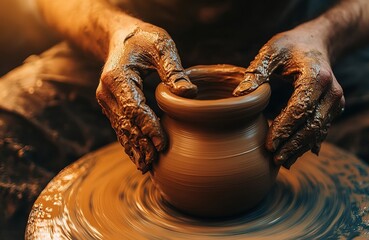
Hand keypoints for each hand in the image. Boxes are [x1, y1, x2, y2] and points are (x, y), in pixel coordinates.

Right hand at [96, 22, 196, 172]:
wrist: (121, 37)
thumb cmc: (144, 39)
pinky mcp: (112, 107)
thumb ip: (174, 69)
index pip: (133, 108)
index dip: (148, 127)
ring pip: (121, 130)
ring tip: (147, 168)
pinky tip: (140, 158)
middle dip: (141, 144)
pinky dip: (130, 143)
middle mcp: (107, 93)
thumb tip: (189, 93)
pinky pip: (121, 128)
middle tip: (156, 162)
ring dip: (134, 149)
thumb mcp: (161, 46)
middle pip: (125, 124)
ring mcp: (107, 102)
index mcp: (117, 77)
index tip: (162, 144)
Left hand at [233, 29, 344, 168]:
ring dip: (300, 149)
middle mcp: (332, 92)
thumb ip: (257, 72)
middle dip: (293, 145)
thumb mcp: (272, 51)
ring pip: (317, 132)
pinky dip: (306, 144)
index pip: (299, 108)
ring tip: (282, 162)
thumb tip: (239, 96)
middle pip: (311, 125)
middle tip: (274, 159)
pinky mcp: (333, 110)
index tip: (268, 144)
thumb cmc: (290, 47)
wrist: (315, 44)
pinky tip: (294, 156)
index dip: (284, 128)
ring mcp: (336, 102)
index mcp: (317, 76)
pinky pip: (320, 130)